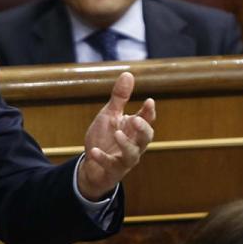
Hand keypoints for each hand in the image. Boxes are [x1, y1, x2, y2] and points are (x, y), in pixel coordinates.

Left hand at [77, 72, 155, 200]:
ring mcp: (125, 159)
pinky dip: (102, 158)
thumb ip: (120, 97)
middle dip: (143, 129)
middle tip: (136, 120)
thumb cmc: (105, 138)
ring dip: (126, 144)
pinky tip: (94, 151)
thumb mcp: (110, 115)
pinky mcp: (113, 170)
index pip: (147, 119)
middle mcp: (134, 144)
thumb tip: (128, 73)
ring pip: (132, 154)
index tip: (149, 101)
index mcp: (134, 129)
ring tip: (117, 134)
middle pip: (146, 138)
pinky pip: (109, 164)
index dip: (149, 112)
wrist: (93, 166)